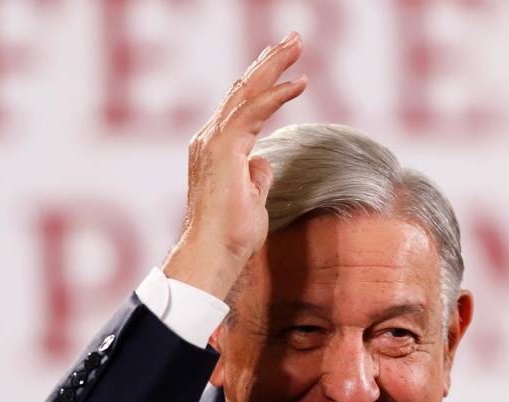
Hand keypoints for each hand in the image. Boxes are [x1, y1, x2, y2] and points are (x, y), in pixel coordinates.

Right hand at [163, 32, 306, 298]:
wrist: (213, 254)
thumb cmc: (230, 237)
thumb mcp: (251, 200)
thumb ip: (256, 177)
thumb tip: (263, 163)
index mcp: (215, 149)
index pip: (241, 106)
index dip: (264, 82)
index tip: (286, 66)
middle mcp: (210, 139)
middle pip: (243, 90)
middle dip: (269, 62)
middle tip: (293, 38)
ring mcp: (214, 142)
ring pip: (247, 92)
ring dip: (274, 66)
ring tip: (296, 44)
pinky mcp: (224, 150)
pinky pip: (253, 112)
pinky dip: (276, 95)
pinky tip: (299, 83)